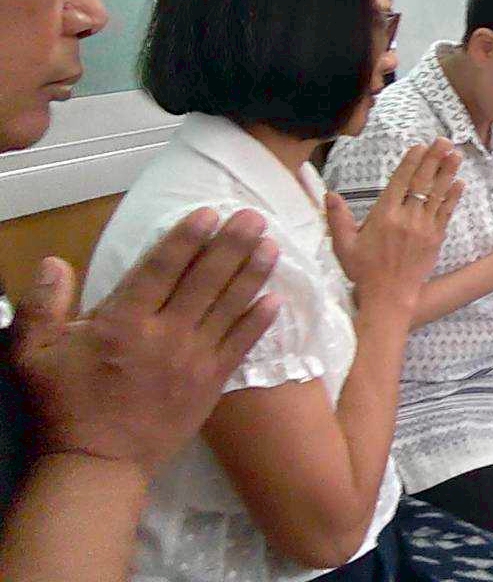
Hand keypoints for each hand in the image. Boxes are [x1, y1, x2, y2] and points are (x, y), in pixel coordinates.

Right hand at [11, 207, 282, 475]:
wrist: (97, 465)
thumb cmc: (61, 407)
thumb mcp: (32, 355)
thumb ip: (41, 306)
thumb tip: (54, 262)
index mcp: (122, 323)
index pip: (161, 269)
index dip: (187, 238)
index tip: (209, 212)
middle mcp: (164, 335)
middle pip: (205, 280)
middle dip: (232, 245)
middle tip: (255, 215)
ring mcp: (193, 359)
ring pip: (229, 307)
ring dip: (252, 274)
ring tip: (273, 245)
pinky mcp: (210, 384)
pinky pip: (241, 346)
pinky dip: (259, 322)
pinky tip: (276, 299)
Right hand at [329, 138, 463, 310]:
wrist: (389, 297)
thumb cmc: (363, 271)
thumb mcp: (343, 245)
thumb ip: (338, 218)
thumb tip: (329, 194)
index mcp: (384, 216)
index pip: (400, 182)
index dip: (411, 162)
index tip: (420, 146)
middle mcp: (406, 219)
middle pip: (422, 183)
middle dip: (434, 159)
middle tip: (444, 141)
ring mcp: (424, 228)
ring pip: (437, 194)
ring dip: (448, 173)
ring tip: (457, 154)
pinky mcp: (435, 239)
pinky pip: (446, 213)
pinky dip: (453, 197)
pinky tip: (459, 183)